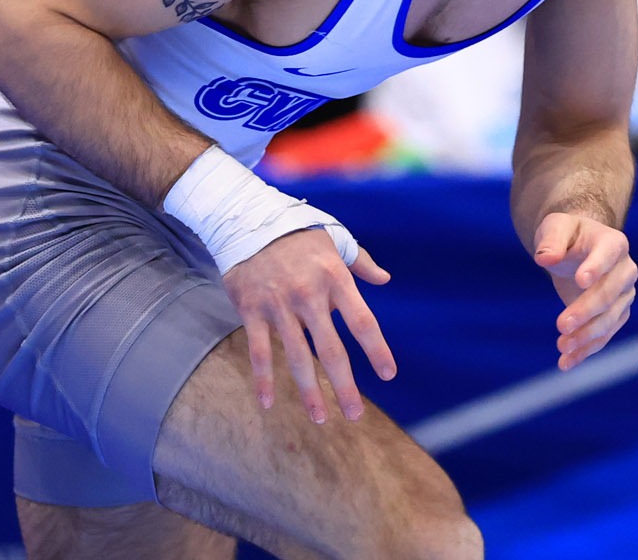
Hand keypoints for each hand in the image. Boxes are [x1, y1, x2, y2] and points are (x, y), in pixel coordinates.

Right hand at [221, 228, 394, 423]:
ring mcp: (279, 305)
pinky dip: (263, 378)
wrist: (249, 219)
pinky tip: (269, 403)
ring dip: (309, 391)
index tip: (388, 375)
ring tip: (321, 418)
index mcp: (335, 278)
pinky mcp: (252, 310)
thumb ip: (361, 262)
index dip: (377, 351)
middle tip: (355, 415)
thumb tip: (385, 278)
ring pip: (296, 357)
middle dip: (344, 386)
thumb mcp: (336, 239)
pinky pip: (258, 351)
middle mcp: (309, 295)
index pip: (362, 322)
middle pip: (330, 350)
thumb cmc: (299, 231)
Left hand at [532, 211, 637, 369]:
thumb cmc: (567, 234)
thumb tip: (545, 259)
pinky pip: (604, 335)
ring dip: (586, 336)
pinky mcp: (616, 315)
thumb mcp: (556, 228)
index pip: (608, 254)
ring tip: (561, 346)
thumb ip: (551, 241)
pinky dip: (586, 350)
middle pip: (609, 293)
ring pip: (609, 319)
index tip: (580, 280)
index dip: (596, 267)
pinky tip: (566, 362)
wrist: (579, 249)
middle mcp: (625, 270)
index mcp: (613, 243)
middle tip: (561, 324)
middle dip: (586, 311)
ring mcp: (624, 295)